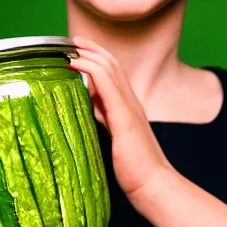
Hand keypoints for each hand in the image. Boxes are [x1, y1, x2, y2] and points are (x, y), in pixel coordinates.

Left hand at [68, 36, 173, 199]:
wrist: (154, 186)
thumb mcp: (116, 138)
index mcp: (129, 107)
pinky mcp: (124, 120)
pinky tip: (76, 64)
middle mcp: (131, 103)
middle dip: (92, 49)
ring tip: (72, 46)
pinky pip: (107, 86)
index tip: (78, 50)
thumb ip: (104, 120)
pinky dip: (91, 70)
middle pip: (112, 64)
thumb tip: (88, 108)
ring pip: (110, 69)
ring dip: (89, 54)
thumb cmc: (135, 169)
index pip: (114, 73)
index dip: (97, 57)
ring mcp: (129, 109)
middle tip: (73, 40)